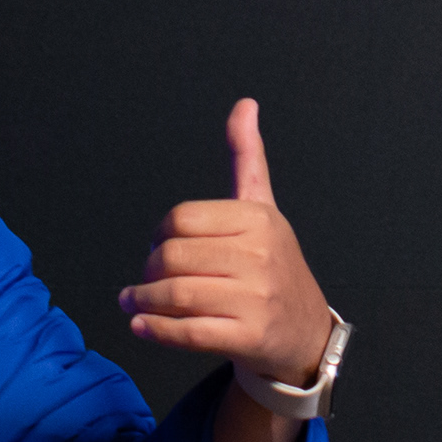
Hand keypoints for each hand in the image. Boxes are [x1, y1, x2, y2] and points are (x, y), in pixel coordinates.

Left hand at [118, 99, 330, 383]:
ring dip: (142, 301)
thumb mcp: (265, 209)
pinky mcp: (250, 337)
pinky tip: (142, 326)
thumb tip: (245, 105)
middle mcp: (261, 256)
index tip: (158, 247)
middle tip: (142, 281)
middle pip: (173, 257)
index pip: (181, 219)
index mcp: (259, 219)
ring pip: (177, 294)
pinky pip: (189, 332)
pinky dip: (156, 330)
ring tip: (133, 302)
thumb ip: (247, 158)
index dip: (158, 234)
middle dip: (147, 271)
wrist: (307, 333)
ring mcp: (257, 298)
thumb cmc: (275, 267)